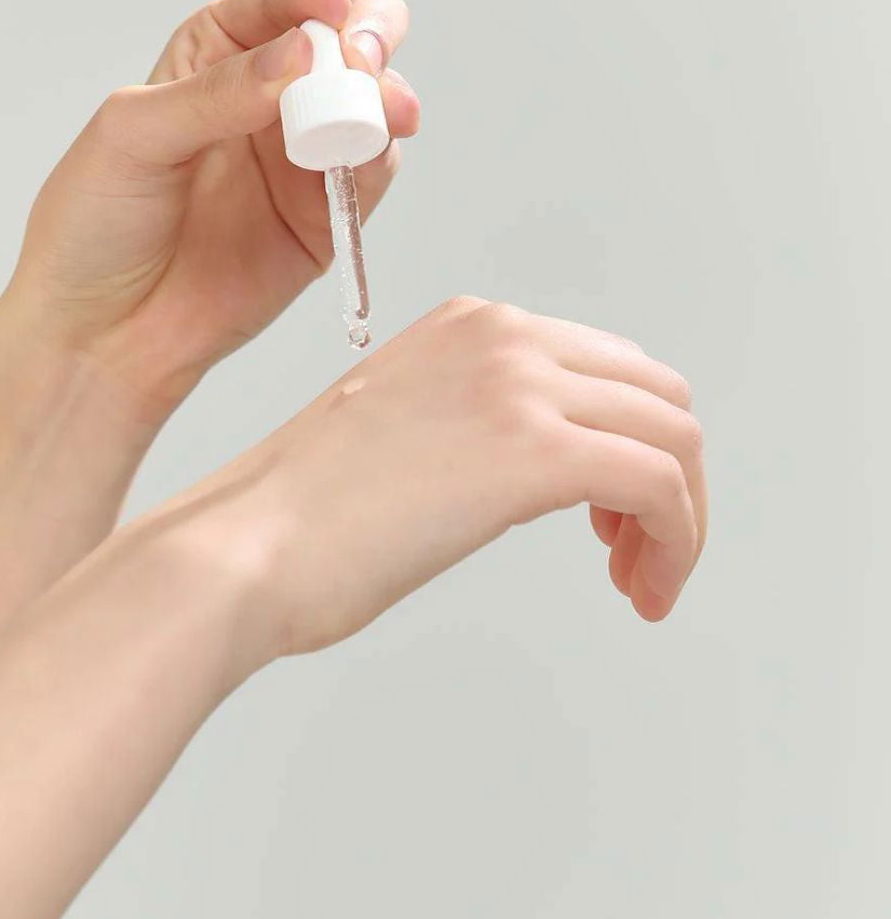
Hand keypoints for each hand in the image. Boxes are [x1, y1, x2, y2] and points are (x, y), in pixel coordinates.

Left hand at [0, 0, 419, 419]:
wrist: (105, 334)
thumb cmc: (95, 228)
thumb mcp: (135, 135)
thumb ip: (220, 93)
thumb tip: (305, 54)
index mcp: (209, 62)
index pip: (277, 7)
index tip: (331, 12)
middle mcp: (262, 107)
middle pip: (340, 47)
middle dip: (368, 38)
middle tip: (367, 58)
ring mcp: (295, 166)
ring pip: (365, 110)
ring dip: (382, 101)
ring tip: (375, 112)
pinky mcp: (319, 224)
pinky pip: (367, 178)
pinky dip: (377, 159)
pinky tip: (363, 154)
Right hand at [151, 297, 706, 659]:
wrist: (240, 549)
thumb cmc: (297, 520)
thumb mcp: (402, 438)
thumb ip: (472, 429)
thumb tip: (528, 470)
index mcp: (469, 327)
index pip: (605, 369)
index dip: (627, 444)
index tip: (608, 517)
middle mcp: (501, 335)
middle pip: (655, 396)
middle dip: (666, 480)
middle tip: (633, 554)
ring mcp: (518, 386)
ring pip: (671, 438)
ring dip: (678, 517)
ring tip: (642, 581)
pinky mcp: (533, 452)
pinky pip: (661, 486)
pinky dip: (677, 542)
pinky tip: (645, 591)